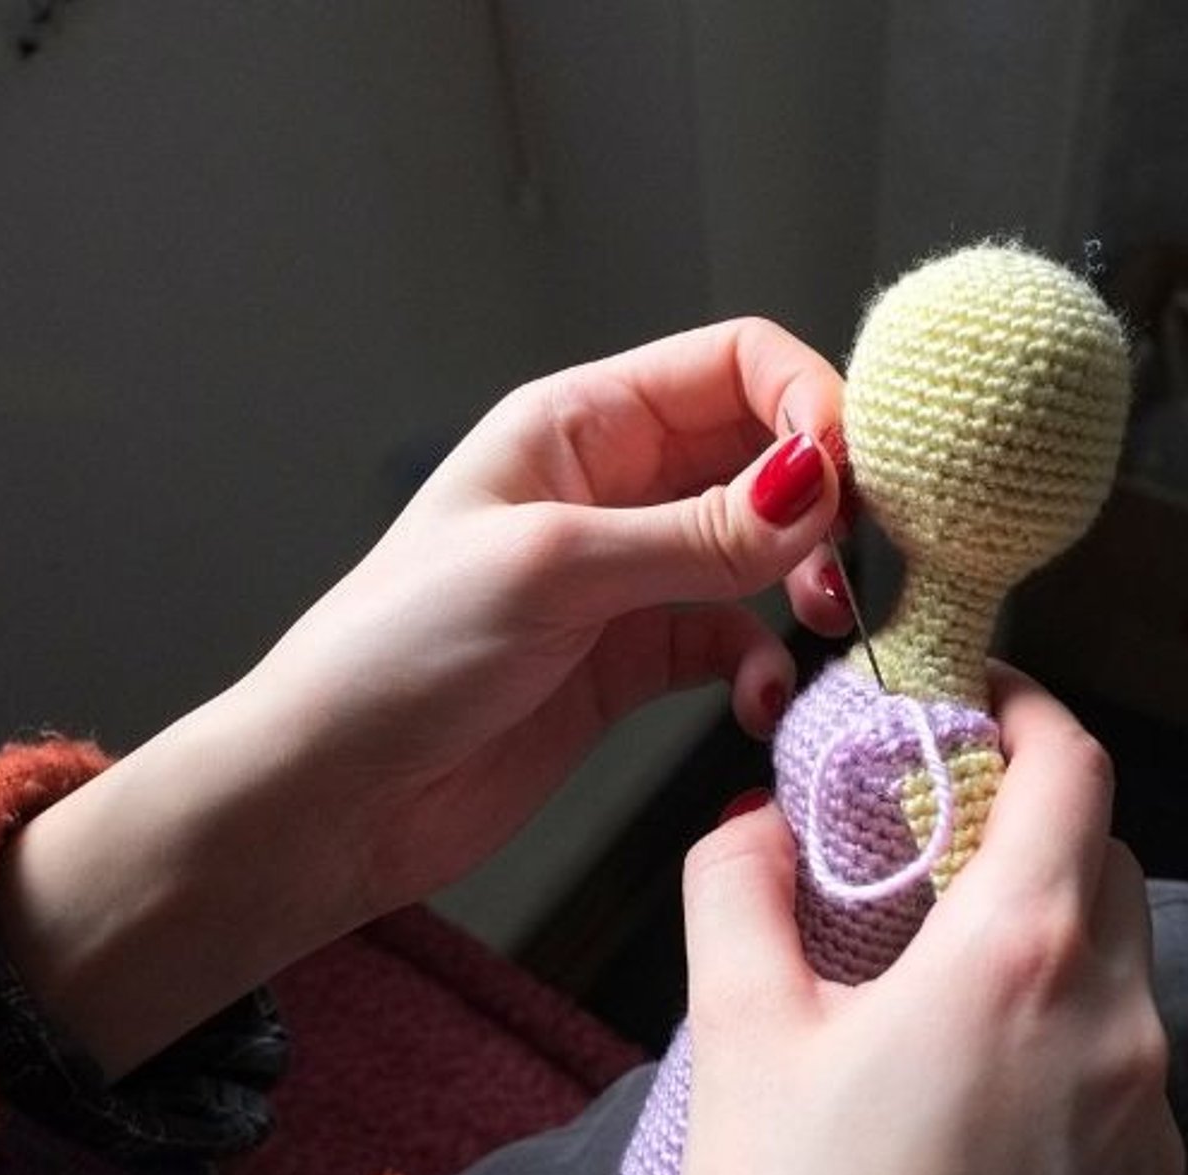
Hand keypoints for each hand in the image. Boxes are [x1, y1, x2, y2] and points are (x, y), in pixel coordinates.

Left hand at [241, 317, 852, 911]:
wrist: (333, 797)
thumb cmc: (395, 654)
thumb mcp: (552, 570)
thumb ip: (696, 535)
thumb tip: (819, 487)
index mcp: (578, 425)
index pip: (733, 365)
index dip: (808, 401)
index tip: (853, 474)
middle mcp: (612, 489)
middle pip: (763, 454)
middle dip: (824, 498)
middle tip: (852, 557)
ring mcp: (628, 577)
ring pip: (761, 553)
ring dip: (805, 581)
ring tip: (818, 621)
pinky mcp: (632, 662)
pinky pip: (731, 643)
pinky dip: (761, 667)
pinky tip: (757, 701)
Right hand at [658, 663, 1184, 1174]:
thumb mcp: (736, 1036)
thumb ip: (739, 887)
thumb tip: (757, 822)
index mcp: (1020, 963)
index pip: (1076, 771)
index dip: (1030, 712)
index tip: (980, 705)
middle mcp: (1119, 1033)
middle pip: (1107, 865)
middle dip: (1032, 830)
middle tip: (934, 848)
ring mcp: (1153, 1130)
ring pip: (1123, 977)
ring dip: (1049, 946)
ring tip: (939, 993)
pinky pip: (1130, 1081)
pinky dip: (1070, 1049)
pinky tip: (975, 1110)